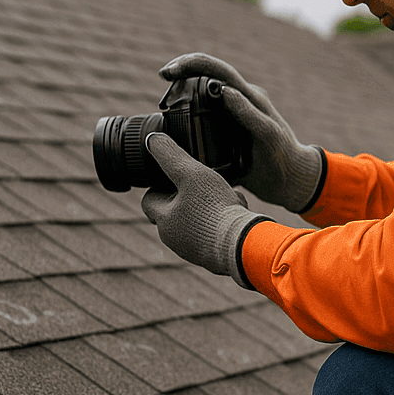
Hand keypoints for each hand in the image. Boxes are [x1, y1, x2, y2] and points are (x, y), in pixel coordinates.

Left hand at [141, 132, 263, 286]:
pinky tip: (238, 210)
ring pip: (197, 220)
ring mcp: (196, 249)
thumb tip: (152, 140)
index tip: (174, 175)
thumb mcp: (191, 173)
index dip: (158, 184)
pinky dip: (223, 219)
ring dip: (208, 206)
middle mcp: (176, 240)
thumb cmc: (215, 209)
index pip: (149, 200)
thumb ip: (170, 155)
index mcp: (165, 221)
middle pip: (174, 210)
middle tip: (202, 182)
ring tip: (225, 195)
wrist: (245, 244)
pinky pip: (215, 232)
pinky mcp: (216, 254)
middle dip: (188, 195)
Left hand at [161, 52, 323, 213]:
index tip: (164, 73)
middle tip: (166, 70)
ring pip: (234, 83)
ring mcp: (261, 112)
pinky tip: (225, 94)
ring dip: (209, 73)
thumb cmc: (259, 162)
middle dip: (191, 64)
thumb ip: (204, 142)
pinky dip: (239, 104)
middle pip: (219, 71)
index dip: (188, 68)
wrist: (294, 178)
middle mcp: (250, 98)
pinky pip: (254, 115)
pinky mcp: (270, 132)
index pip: (212, 74)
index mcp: (238, 101)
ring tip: (184, 69)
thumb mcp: (226, 150)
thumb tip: (170, 152)